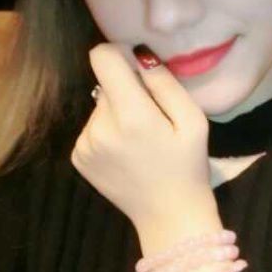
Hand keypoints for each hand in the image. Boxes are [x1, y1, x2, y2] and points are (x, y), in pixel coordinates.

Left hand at [70, 42, 215, 229]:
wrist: (170, 217)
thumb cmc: (189, 165)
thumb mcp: (193, 120)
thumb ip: (164, 83)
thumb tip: (139, 54)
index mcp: (130, 115)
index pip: (102, 58)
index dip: (120, 53)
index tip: (139, 67)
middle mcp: (98, 128)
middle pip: (106, 83)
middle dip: (128, 90)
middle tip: (154, 117)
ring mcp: (84, 144)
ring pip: (101, 105)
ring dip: (119, 112)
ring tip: (142, 140)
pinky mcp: (78, 158)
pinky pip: (93, 126)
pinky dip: (109, 131)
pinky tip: (128, 152)